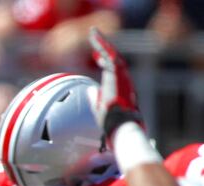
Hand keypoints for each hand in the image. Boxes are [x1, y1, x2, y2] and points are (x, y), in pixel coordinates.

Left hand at [88, 28, 142, 143]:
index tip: (96, 57)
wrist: (120, 125)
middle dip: (103, 48)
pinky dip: (103, 45)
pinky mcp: (118, 74)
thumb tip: (90, 90)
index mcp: (118, 86)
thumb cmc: (112, 121)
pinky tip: (95, 37)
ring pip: (112, 54)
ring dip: (102, 43)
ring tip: (93, 33)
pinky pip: (110, 54)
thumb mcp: (99, 106)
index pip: (111, 70)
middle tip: (94, 38)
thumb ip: (95, 97)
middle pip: (112, 59)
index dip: (104, 62)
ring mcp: (121, 76)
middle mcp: (122, 79)